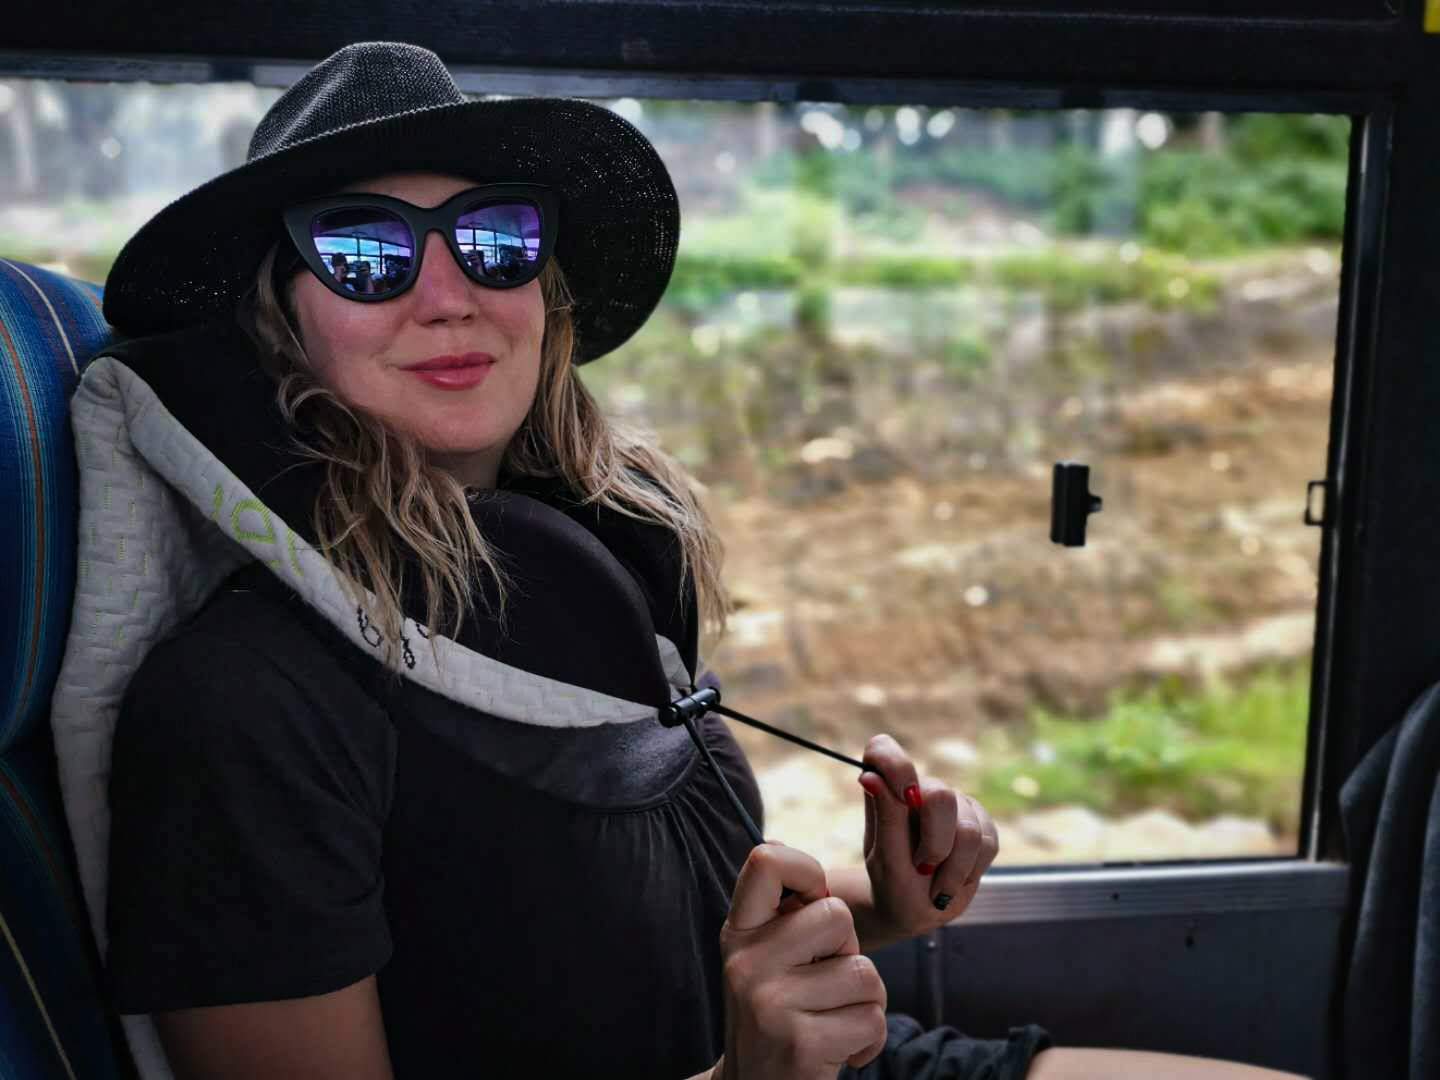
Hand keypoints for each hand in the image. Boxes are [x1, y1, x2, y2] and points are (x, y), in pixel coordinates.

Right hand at [716, 841, 887, 1079]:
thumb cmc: (777, 1016)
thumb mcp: (762, 959)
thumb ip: (778, 913)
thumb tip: (776, 844)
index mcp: (738, 932)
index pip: (767, 860)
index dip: (808, 870)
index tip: (812, 900)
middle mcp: (746, 962)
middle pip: (837, 916)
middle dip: (847, 952)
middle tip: (822, 985)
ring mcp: (770, 1002)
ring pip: (864, 972)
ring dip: (864, 1002)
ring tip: (831, 1020)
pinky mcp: (801, 1042)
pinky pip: (872, 1018)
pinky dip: (870, 1040)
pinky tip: (840, 1050)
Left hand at [858, 733, 998, 937]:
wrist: (918, 911)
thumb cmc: (893, 885)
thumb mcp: (885, 858)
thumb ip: (885, 815)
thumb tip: (871, 775)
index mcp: (886, 790)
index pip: (883, 750)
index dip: (895, 764)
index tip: (904, 798)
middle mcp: (920, 789)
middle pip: (941, 795)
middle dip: (935, 844)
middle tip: (923, 868)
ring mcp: (954, 803)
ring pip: (968, 828)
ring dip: (954, 868)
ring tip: (937, 886)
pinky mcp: (981, 822)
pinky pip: (989, 842)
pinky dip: (971, 870)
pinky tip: (955, 879)